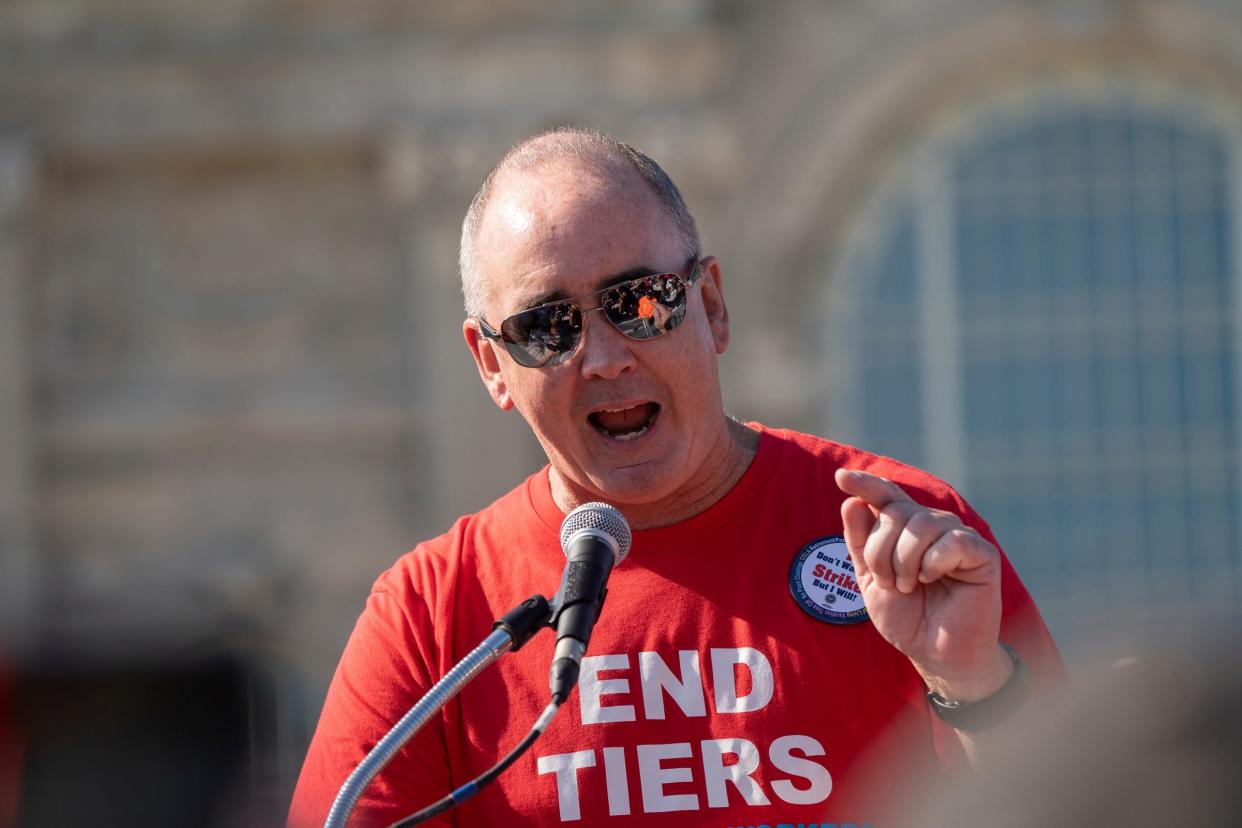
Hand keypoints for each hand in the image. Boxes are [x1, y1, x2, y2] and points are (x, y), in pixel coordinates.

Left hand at [835, 468, 1011, 701]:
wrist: (934, 654)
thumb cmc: (906, 618)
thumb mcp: (870, 580)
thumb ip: (860, 543)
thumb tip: (851, 501)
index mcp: (904, 529)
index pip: (885, 495)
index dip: (865, 484)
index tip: (840, 477)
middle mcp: (931, 525)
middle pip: (895, 512)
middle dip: (880, 550)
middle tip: (889, 583)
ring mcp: (957, 536)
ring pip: (920, 524)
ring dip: (904, 561)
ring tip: (909, 587)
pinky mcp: (981, 553)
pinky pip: (950, 540)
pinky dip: (932, 563)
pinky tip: (933, 580)